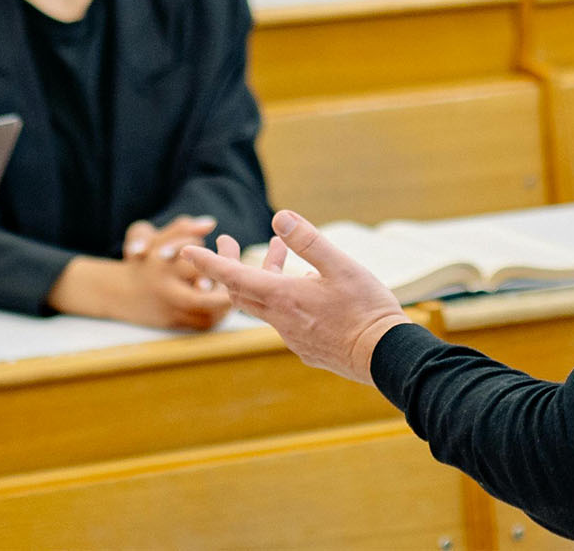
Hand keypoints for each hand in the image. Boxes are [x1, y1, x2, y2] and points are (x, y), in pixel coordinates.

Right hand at [48, 214, 230, 330]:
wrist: (120, 293)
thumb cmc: (145, 260)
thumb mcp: (157, 238)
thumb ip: (182, 228)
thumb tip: (210, 222)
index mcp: (161, 265)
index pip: (196, 261)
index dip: (218, 259)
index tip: (230, 253)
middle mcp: (165, 290)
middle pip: (204, 297)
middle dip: (225, 290)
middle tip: (241, 279)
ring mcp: (169, 309)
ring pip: (207, 313)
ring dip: (226, 303)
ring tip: (237, 290)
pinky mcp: (173, 324)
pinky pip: (203, 323)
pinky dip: (218, 314)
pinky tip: (225, 304)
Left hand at [180, 210, 410, 384]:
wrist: (386, 356)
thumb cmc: (367, 309)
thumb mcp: (341, 266)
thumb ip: (309, 241)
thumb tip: (279, 217)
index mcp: (284, 298)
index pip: (234, 278)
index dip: (210, 262)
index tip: (187, 251)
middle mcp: (281, 320)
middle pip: (241, 292)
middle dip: (230, 265)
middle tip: (228, 241)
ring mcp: (293, 337)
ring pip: (265, 304)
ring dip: (265, 276)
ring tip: (280, 250)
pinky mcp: (307, 348)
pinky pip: (283, 319)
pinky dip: (281, 296)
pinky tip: (305, 286)